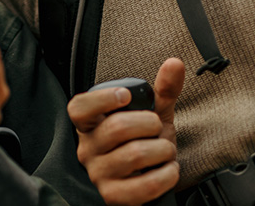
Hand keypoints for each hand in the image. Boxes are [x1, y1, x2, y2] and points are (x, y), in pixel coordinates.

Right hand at [67, 58, 183, 205]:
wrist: (149, 179)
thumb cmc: (144, 143)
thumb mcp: (152, 114)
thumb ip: (162, 89)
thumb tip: (175, 63)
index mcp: (90, 124)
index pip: (79, 108)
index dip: (101, 100)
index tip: (126, 95)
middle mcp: (88, 149)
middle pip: (116, 128)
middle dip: (150, 125)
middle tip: (158, 129)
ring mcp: (98, 174)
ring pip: (134, 155)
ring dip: (162, 150)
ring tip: (165, 151)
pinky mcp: (113, 196)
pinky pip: (144, 185)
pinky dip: (166, 175)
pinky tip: (168, 170)